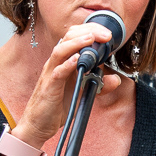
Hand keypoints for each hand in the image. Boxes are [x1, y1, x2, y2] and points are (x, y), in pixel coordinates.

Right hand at [12, 20, 123, 152]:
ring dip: (77, 43)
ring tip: (91, 39)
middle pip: (67, 38)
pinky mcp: (49, 88)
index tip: (108, 34)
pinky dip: (67, 65)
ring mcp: (51, 74)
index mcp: (63, 61)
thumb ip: (98, 83)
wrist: (39, 124)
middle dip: (88, 32)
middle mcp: (56, 63)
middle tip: (106, 34)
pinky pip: (57, 73)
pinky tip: (77, 60)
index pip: (74, 37)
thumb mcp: (82, 91)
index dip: (90, 31)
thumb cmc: (57, 104)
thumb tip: (116, 79)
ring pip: (60, 51)